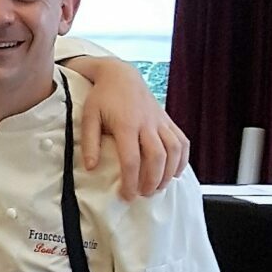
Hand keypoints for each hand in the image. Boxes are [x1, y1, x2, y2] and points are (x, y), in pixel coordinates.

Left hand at [80, 70, 187, 199]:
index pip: (131, 159)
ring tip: (159, 187)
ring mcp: (160, 121)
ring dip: (169, 172)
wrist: (121, 75)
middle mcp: (147, 123)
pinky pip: (182, 140)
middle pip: (157, 157)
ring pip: (174, 150)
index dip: (130, 181)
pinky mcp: (167, 119)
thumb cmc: (102, 97)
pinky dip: (183, 158)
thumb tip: (91, 167)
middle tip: (144, 195)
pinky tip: (175, 172)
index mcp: (126, 124)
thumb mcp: (89, 117)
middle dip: (153, 180)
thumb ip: (90, 143)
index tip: (126, 196)